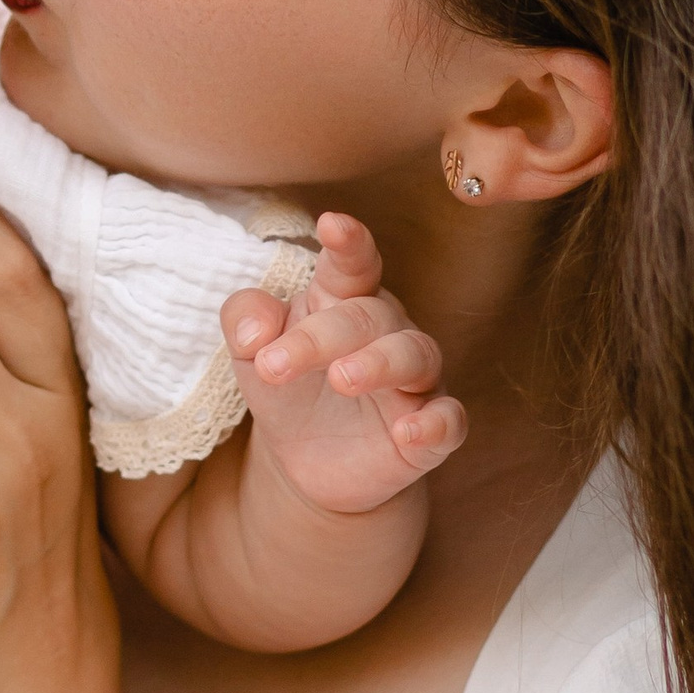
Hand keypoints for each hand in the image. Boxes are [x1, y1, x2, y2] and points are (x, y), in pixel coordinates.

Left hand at [222, 212, 466, 516]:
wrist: (307, 468)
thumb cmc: (290, 392)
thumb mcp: (254, 356)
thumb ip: (245, 323)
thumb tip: (254, 330)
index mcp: (344, 301)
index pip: (352, 266)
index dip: (348, 245)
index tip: (331, 224)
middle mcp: (387, 331)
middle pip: (366, 318)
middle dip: (320, 338)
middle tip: (273, 364)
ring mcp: (415, 380)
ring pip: (414, 355)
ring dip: (379, 364)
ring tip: (342, 377)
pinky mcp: (431, 430)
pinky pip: (448, 420)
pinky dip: (434, 425)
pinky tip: (409, 431)